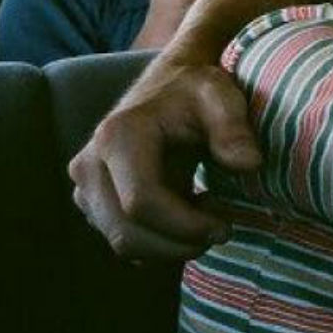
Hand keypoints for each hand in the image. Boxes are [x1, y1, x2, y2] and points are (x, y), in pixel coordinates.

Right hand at [69, 63, 261, 259]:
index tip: (224, 227)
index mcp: (117, 137)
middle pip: (127, 233)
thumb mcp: (220, 98)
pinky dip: (159, 242)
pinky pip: (124, 241)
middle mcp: (89, 164)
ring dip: (171, 244)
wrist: (166, 87)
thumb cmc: (195, 92)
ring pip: (124, 244)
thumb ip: (234, 128)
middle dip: (180, 243)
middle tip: (221, 227)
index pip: (141, 203)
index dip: (185, 226)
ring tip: (203, 210)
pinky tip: (184, 214)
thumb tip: (248, 163)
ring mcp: (85, 187)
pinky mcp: (92, 203)